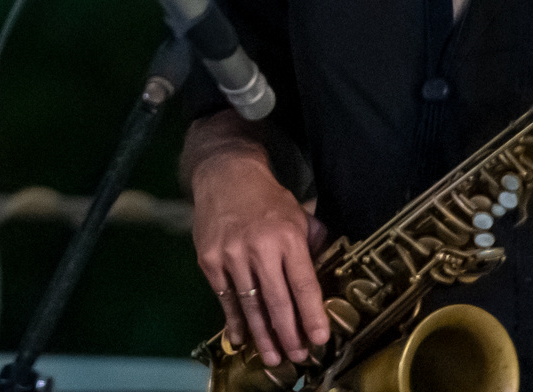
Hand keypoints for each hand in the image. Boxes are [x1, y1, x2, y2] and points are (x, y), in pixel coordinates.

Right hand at [191, 154, 331, 366]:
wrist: (224, 175)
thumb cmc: (267, 198)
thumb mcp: (299, 215)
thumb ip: (313, 245)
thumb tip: (323, 276)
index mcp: (286, 236)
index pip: (303, 283)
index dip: (312, 314)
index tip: (320, 338)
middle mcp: (258, 247)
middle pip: (277, 300)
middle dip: (289, 333)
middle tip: (298, 356)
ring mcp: (230, 255)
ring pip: (249, 303)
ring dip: (263, 334)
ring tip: (273, 357)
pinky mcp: (209, 259)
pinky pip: (224, 296)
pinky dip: (233, 319)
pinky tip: (241, 338)